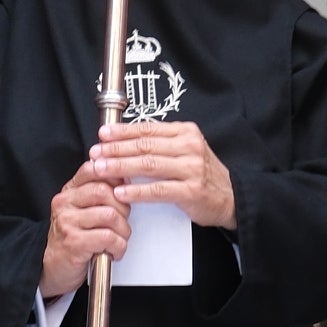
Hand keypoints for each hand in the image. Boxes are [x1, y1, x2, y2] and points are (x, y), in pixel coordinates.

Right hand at [40, 159, 132, 300]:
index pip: (91, 170)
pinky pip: (108, 237)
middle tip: (121, 223)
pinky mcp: (74, 242)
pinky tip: (112, 251)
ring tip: (118, 240)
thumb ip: (96, 194)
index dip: (113, 177)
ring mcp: (68, 222)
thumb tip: (123, 179)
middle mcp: (65, 204)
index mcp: (68, 192)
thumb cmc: (72, 240)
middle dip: (123, 209)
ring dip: (122, 231)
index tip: (124, 190)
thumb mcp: (80, 211)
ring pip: (110, 215)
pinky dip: (118, 247)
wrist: (52, 268)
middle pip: (105, 191)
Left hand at [87, 120, 234, 229]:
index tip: (103, 134)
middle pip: (144, 145)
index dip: (122, 132)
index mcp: (185, 132)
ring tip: (101, 169)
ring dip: (121, 167)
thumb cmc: (203, 174)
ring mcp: (191, 168)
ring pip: (148, 165)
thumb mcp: (186, 150)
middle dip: (116, 149)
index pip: (148, 129)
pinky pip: (158, 190)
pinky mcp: (190, 191)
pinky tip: (121, 192)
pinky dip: (137, 191)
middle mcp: (189, 146)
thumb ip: (160, 143)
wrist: (231, 197)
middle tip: (95, 153)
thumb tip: (124, 140)